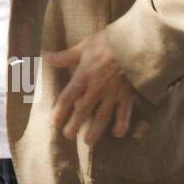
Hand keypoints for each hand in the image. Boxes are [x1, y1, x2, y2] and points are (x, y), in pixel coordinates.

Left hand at [44, 29, 150, 143]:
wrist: (136, 43)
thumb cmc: (109, 42)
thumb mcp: (85, 46)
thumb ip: (66, 56)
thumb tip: (46, 57)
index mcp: (84, 76)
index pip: (68, 98)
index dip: (60, 111)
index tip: (55, 123)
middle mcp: (96, 89)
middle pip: (82, 111)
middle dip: (74, 125)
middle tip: (68, 136)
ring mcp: (113, 94)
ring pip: (101, 117)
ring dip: (94, 131)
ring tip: (88, 142)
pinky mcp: (128, 95)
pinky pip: (124, 113)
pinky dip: (122, 124)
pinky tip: (118, 134)